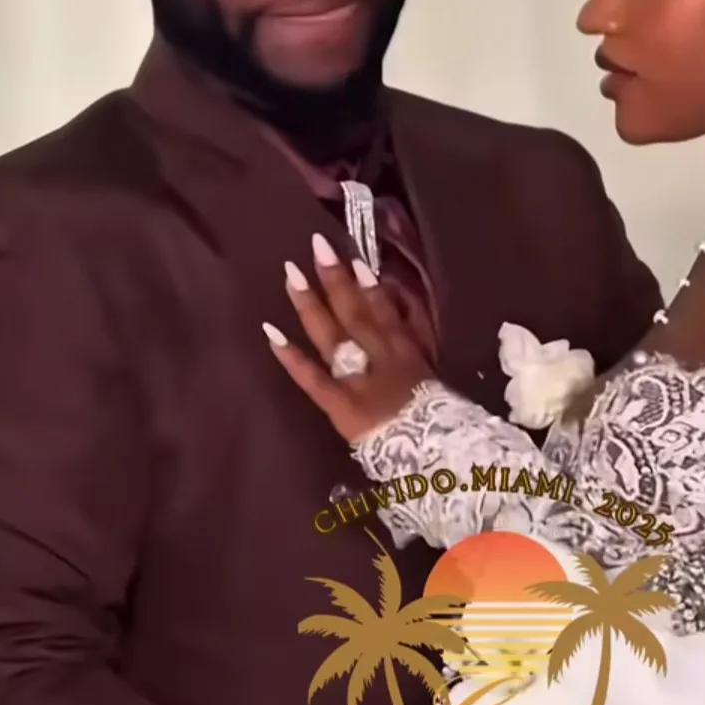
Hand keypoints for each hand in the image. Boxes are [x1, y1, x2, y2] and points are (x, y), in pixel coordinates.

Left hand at [264, 233, 434, 442]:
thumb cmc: (434, 419)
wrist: (430, 458)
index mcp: (405, 352)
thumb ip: (413, 344)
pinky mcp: (337, 405)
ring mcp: (355, 381)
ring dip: (311, 304)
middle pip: (354, 314)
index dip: (369, 286)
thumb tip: (396, 312)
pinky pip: (311, 378)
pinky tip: (270, 332)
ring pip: (331, 337)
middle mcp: (379, 359)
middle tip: (317, 246)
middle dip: (336, 280)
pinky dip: (291, 356)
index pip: (385, 313)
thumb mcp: (430, 373)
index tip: (355, 258)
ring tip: (292, 273)